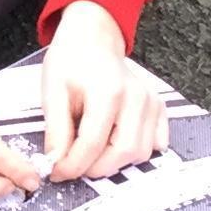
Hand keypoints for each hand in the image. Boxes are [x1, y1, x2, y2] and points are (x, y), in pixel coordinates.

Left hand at [39, 1, 168, 180]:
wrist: (92, 39)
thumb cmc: (72, 61)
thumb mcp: (52, 92)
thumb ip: (56, 130)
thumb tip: (56, 162)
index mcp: (107, 92)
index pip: (92, 144)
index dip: (72, 165)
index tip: (58, 171)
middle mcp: (135, 98)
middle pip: (122, 152)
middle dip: (94, 168)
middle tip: (74, 165)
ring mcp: (150, 102)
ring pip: (140, 153)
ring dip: (114, 162)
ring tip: (91, 152)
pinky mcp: (157, 107)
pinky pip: (154, 143)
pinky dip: (135, 151)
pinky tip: (114, 142)